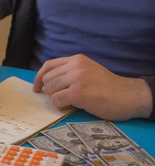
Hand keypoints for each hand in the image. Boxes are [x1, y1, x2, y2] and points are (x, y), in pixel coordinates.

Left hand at [33, 54, 151, 120]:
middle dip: (51, 92)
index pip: (48, 65)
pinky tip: (73, 106)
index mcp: (77, 59)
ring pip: (50, 89)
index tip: (37, 88)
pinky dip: (61, 106)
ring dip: (57, 99)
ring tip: (72, 102)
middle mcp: (76, 65)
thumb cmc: (107, 88)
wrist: (128, 96)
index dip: (38, 78)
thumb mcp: (88, 71)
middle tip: (64, 99)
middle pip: (47, 79)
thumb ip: (70, 72)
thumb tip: (47, 83)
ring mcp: (77, 78)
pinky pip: (56, 100)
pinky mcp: (79, 92)